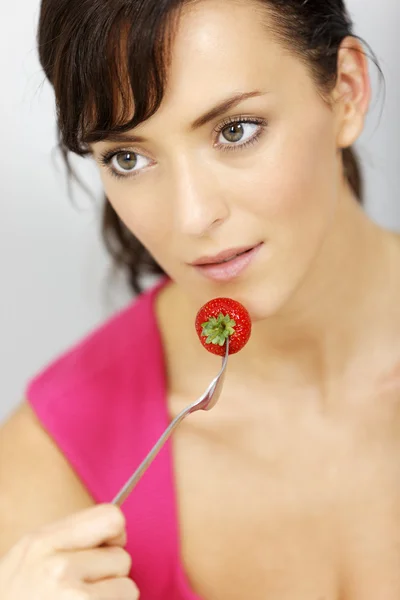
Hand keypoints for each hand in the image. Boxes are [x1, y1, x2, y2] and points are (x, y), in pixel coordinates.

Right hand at [0, 503, 138, 598]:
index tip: (105, 549)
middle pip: (122, 557)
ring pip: (127, 587)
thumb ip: (68, 539)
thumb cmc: (17, 597)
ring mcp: (73, 597)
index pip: (111, 517)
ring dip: (112, 597)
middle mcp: (58, 567)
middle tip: (84, 588)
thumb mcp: (29, 556)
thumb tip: (115, 533)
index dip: (114, 535)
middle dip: (110, 574)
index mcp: (43, 542)